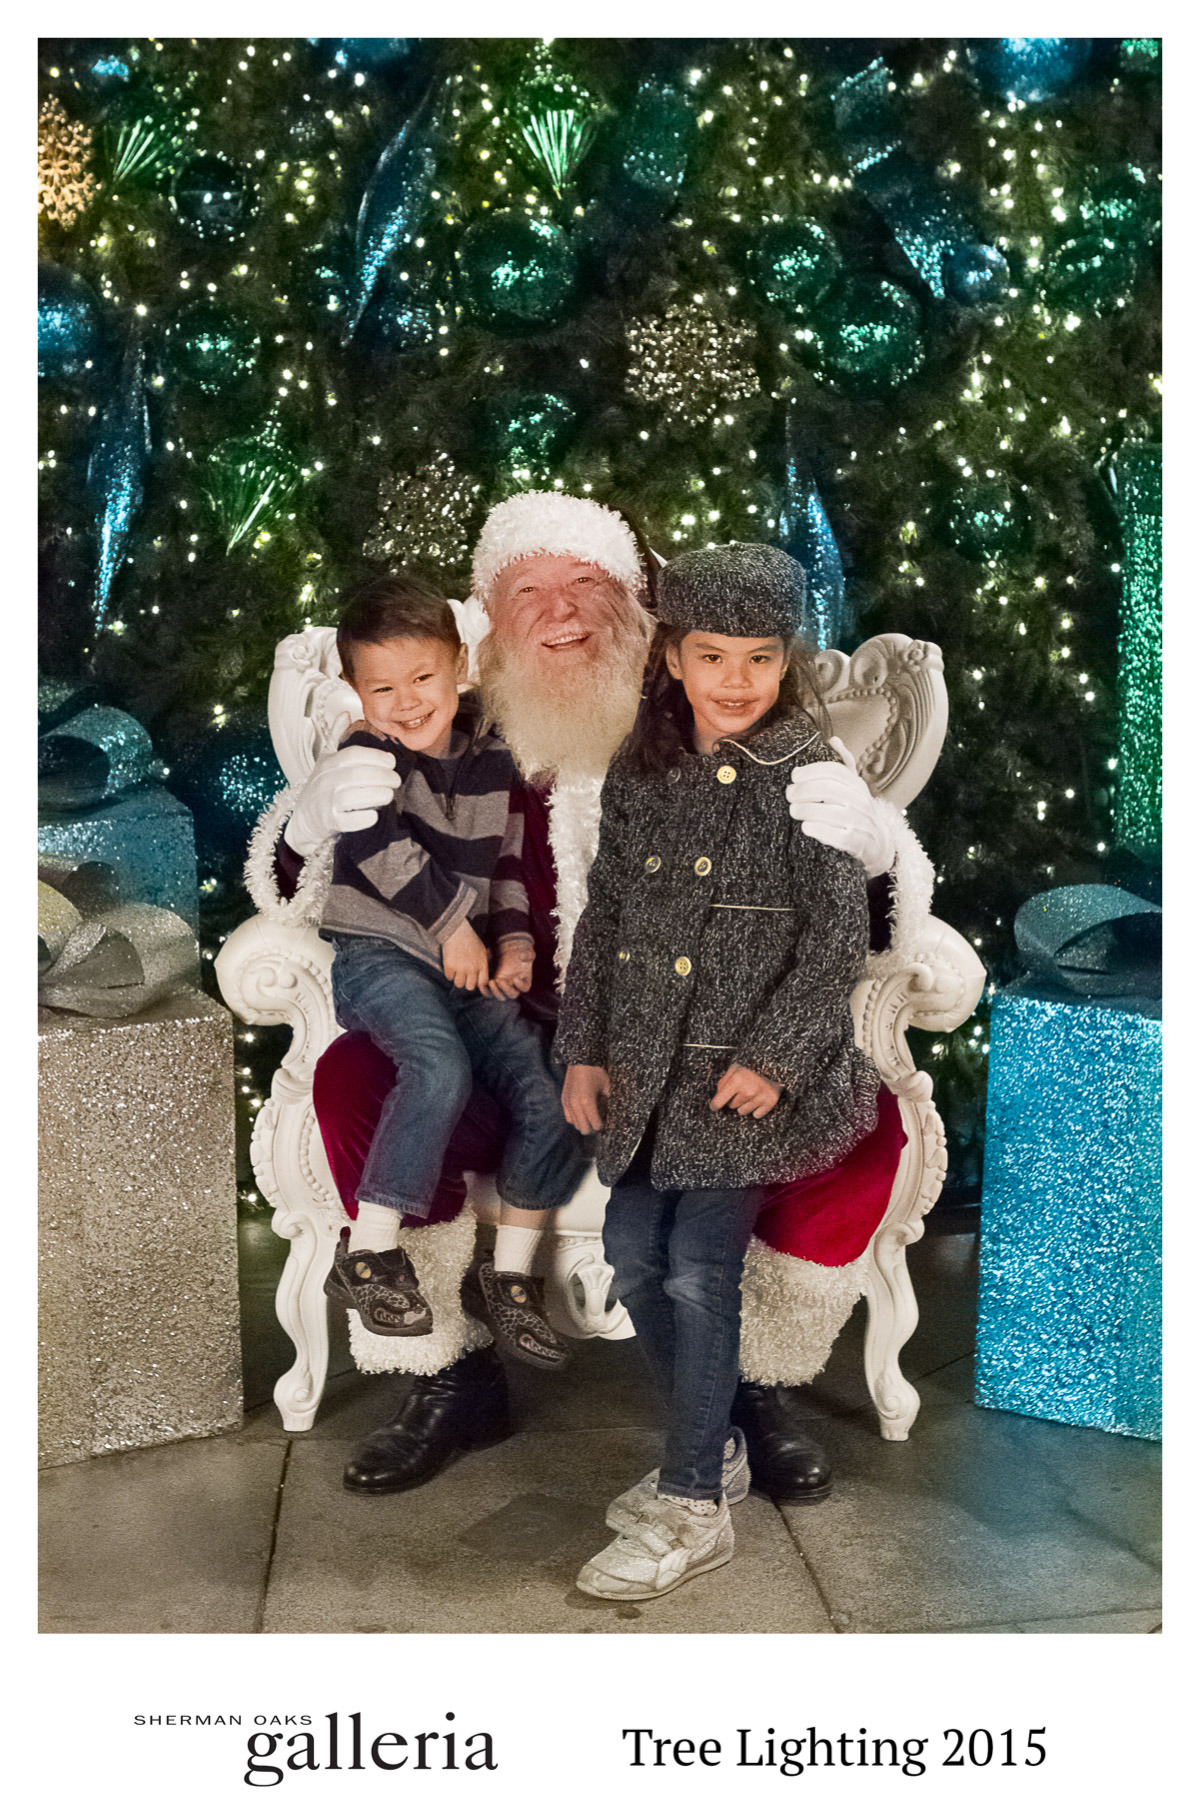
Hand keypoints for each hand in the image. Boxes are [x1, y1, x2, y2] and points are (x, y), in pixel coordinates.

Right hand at [283, 713, 400, 856]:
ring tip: (389, 795)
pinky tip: (375, 815)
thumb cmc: (321, 786)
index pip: (354, 755)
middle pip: (358, 775)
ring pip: (354, 797)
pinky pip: (348, 821)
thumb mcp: (326, 759)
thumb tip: (345, 713)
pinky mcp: (330, 822)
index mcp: (329, 763)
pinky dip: (364, 818)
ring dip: (377, 795)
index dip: (376, 757)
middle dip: (382, 777)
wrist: (305, 819)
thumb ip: (336, 736)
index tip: (392, 762)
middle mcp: (326, 781)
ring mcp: (327, 802)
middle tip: (396, 780)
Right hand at [441, 919, 490, 990]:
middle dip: (466, 982)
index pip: (482, 983)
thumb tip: (480, 979)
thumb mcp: (482, 951)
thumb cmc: (470, 940)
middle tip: (463, 976)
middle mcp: (472, 968)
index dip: (477, 982)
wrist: (457, 930)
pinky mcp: (450, 965)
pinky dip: (449, 974)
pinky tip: (450, 966)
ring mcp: (461, 968)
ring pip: (459, 984)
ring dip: (457, 979)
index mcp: (482, 964)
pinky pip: (449, 977)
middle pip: (470, 986)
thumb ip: (482, 964)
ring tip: (456, 972)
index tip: (473, 978)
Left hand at [484, 947, 534, 999]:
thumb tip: (524, 957)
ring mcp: (503, 989)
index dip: (520, 985)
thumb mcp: (524, 953)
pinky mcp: (493, 988)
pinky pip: (489, 993)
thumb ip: (527, 955)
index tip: (515, 978)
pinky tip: (482, 984)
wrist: (505, 952)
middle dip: (506, 989)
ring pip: (500, 996)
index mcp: (524, 981)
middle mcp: (514, 988)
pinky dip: (485, 991)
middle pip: (511, 994)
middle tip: (501, 980)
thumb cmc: (516, 953)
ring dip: (496, 991)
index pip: (524, 988)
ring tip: (492, 981)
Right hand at [561, 1065, 609, 1133]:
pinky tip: (582, 1115)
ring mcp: (568, 1103)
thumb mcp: (607, 1086)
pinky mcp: (563, 1100)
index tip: (606, 1124)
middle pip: (584, 1129)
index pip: (595, 1125)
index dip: (602, 1127)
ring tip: (591, 1120)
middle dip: (593, 1129)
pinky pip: (568, 1117)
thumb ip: (608, 1101)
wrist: (580, 1059)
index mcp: (587, 1102)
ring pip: (575, 1125)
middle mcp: (575, 1105)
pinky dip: (576, 1119)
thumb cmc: (596, 1071)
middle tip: (600, 1125)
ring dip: (584, 1125)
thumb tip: (609, 1112)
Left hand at [709, 1063, 780, 1117]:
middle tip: (741, 1090)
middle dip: (733, 1100)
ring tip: (751, 1093)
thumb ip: (723, 1082)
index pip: (719, 1101)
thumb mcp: (734, 1068)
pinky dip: (757, 1109)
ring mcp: (760, 1097)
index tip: (714, 1107)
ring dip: (744, 1105)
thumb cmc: (751, 1065)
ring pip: (743, 1112)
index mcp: (737, 1080)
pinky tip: (759, 1098)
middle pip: (731, 1106)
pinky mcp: (770, 1102)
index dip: (715, 1105)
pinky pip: (756, 1115)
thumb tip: (717, 1099)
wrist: (775, 1063)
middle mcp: (748, 1090)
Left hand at [785, 736, 893, 878]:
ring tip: (794, 810)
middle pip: (829, 790)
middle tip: (790, 795)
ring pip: (831, 813)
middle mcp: (861, 802)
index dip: (812, 771)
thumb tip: (834, 739)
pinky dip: (819, 830)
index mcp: (857, 786)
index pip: (835, 771)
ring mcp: (860, 823)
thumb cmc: (859, 812)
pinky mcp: (858, 843)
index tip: (795, 775)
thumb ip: (844, 763)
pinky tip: (806, 827)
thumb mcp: (854, 787)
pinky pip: (838, 836)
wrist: (880, 845)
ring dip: (807, 809)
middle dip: (804, 790)